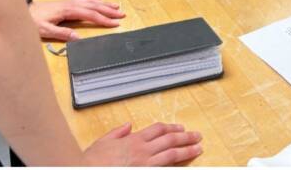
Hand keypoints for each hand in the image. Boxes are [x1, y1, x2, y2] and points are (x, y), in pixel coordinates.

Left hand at [28, 0, 125, 40]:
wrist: (23, 8)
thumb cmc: (32, 20)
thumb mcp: (44, 30)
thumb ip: (62, 33)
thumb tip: (78, 38)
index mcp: (69, 10)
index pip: (91, 15)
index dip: (104, 20)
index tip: (115, 23)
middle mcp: (71, 4)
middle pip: (94, 6)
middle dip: (109, 11)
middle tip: (122, 14)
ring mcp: (69, 1)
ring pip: (91, 1)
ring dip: (104, 4)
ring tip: (116, 6)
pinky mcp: (65, 1)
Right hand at [84, 122, 202, 166]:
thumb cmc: (93, 161)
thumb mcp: (103, 141)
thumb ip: (118, 132)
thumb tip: (128, 125)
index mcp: (133, 140)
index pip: (158, 129)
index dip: (172, 128)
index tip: (181, 129)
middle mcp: (141, 150)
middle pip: (169, 140)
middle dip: (186, 138)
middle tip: (198, 137)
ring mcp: (144, 164)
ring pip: (171, 154)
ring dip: (187, 151)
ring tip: (198, 149)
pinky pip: (164, 168)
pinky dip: (174, 166)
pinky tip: (184, 165)